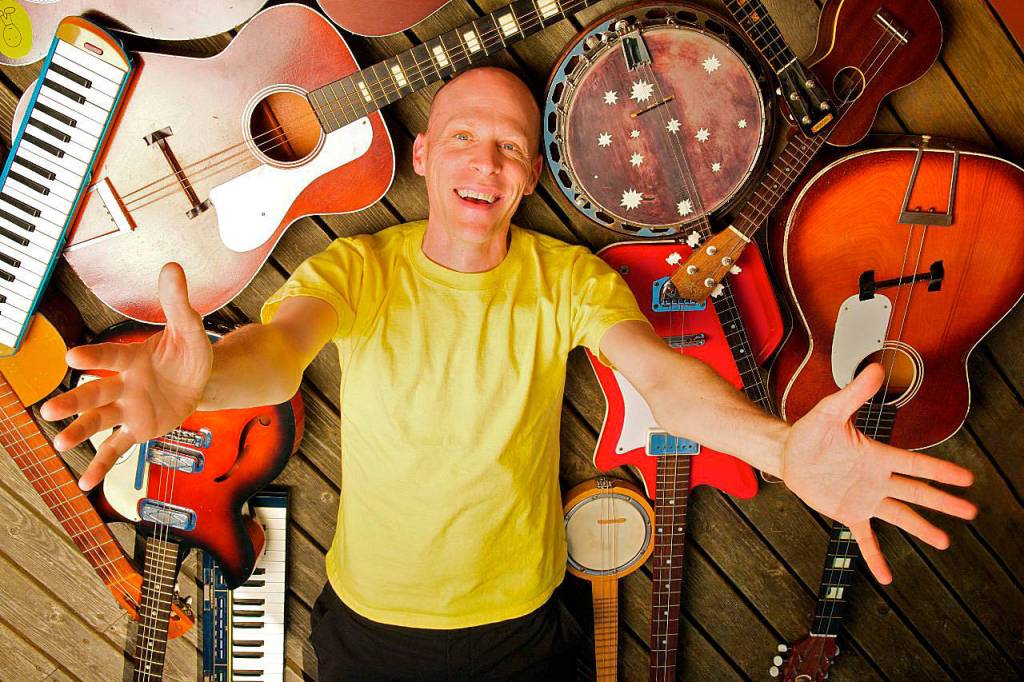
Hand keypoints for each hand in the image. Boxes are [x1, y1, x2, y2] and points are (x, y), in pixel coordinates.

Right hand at [40, 263, 212, 489]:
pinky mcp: (138, 429)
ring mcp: (128, 408)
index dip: (94, 355)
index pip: (110, 356)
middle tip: (50, 409)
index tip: (73, 356)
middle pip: (95, 393)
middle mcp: (124, 384)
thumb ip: (177, 302)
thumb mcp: (189, 327)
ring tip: (60, 444)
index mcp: (133, 358)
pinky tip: (85, 483)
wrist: (201, 378)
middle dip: (74, 402)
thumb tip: (172, 267)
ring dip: (79, 431)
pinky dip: (102, 465)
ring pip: (99, 421)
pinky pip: (117, 448)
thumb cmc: (188, 352)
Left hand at [781, 363, 976, 583]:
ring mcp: (864, 498)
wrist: (788, 453)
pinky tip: (886, 576)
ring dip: (922, 529)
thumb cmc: (810, 431)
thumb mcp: (831, 411)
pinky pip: (865, 539)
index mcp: (877, 456)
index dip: (941, 471)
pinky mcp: (848, 513)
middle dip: (943, 502)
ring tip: (944, 542)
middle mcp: (877, 479)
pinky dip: (875, 557)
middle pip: (916, 492)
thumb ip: (854, 394)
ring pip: (900, 516)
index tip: (967, 479)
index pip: (916, 465)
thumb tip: (875, 369)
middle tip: (971, 512)